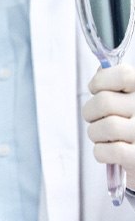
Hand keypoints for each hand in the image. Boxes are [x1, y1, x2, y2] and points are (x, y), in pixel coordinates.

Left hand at [82, 63, 134, 188]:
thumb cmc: (131, 125)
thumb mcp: (128, 99)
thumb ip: (117, 81)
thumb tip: (102, 67)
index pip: (123, 74)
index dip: (101, 81)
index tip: (96, 90)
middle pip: (105, 101)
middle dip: (90, 111)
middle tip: (95, 118)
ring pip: (104, 127)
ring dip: (95, 133)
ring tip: (103, 136)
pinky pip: (106, 151)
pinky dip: (100, 152)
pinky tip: (108, 151)